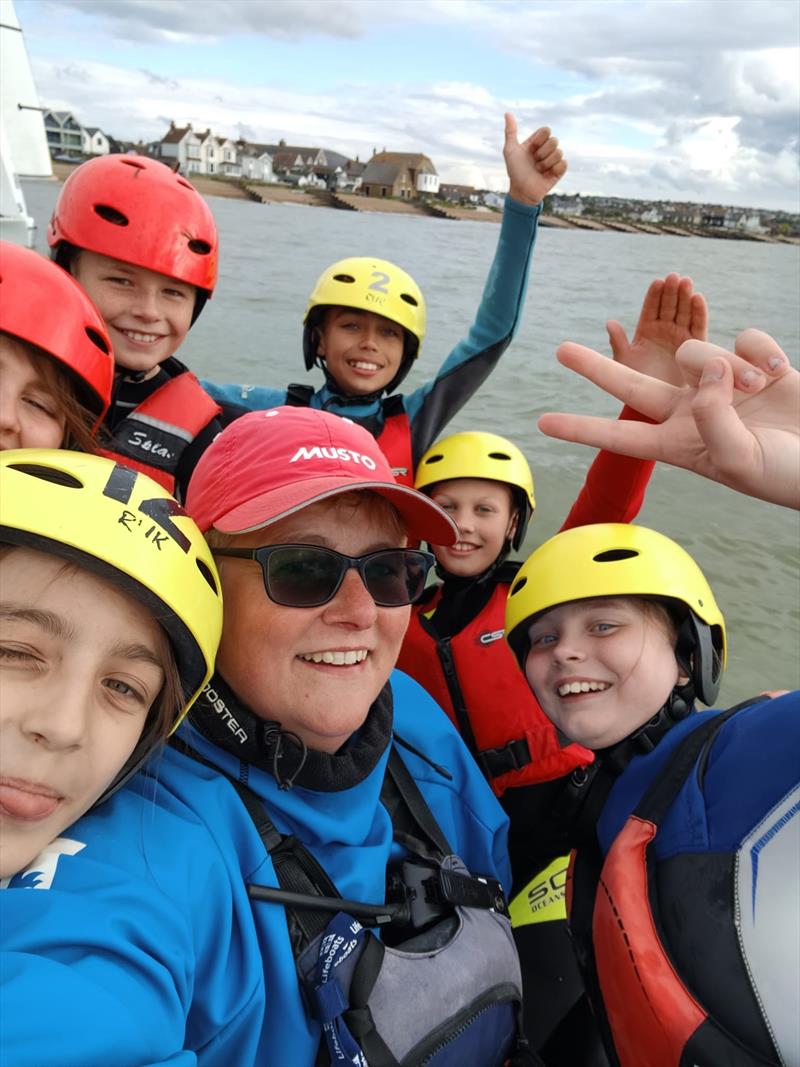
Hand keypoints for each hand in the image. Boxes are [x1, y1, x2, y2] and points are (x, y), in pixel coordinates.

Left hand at [504, 113, 566, 205]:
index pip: (546, 130)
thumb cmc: (514, 171)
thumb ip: (510, 131)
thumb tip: (507, 113)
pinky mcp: (559, 171)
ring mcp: (553, 160)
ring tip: (539, 170)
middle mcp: (546, 149)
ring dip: (546, 163)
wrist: (521, 191)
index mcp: (537, 142)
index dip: (539, 139)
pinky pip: (563, 163)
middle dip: (542, 152)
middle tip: (534, 162)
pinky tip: (547, 175)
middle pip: (554, 140)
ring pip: (559, 152)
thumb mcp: (510, 150)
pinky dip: (554, 169)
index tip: (530, 149)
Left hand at [538, 330, 798, 509]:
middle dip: (597, 367)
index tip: (543, 423)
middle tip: (560, 350)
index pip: (620, 435)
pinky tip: (778, 376)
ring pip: (698, 352)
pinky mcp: (752, 362)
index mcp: (678, 444)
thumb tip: (707, 370)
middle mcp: (691, 412)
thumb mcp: (740, 459)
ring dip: (729, 365)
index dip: (582, 429)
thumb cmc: (784, 474)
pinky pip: (743, 338)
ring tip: (757, 388)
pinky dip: (762, 353)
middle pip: (632, 384)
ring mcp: (720, 386)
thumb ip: (714, 418)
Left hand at [607, 273, 707, 386]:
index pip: (650, 308)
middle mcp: (664, 330)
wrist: (656, 406)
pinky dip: (699, 313)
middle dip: (671, 291)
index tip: (657, 282)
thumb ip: (618, 342)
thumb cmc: (635, 385)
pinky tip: (698, 299)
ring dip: (685, 297)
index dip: (654, 295)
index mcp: (645, 331)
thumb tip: (609, 322)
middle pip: (668, 306)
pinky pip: (698, 327)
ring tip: (686, 282)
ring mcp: (680, 336)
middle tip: (674, 278)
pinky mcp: (695, 346)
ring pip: (684, 312)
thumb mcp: (624, 362)